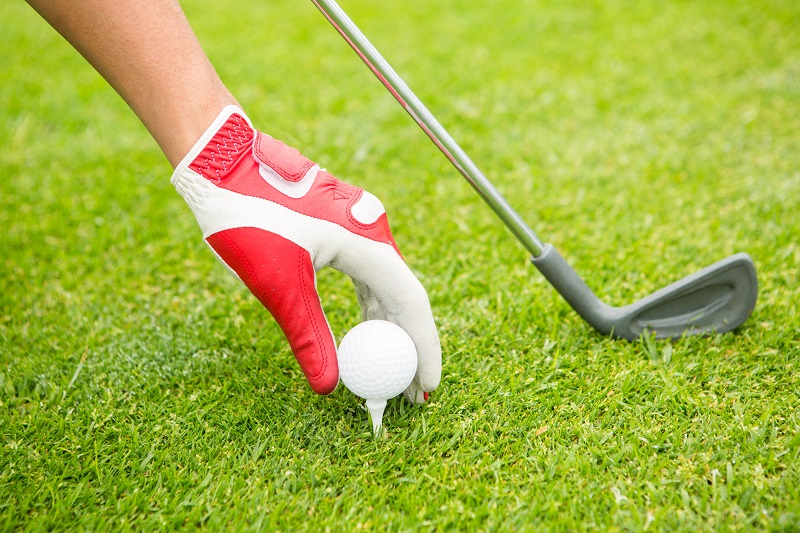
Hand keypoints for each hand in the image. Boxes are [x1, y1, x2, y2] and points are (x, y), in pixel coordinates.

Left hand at [171, 106, 440, 401]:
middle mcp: (372, 231)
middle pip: (404, 295)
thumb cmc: (248, 217)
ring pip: (387, 283)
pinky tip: (365, 325)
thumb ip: (309, 336)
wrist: (222, 163)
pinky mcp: (341, 223)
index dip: (423, 348)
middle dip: (409, 345)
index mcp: (367, 243)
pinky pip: (368, 271)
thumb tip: (329, 386)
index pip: (411, 304)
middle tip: (409, 389)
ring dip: (389, 326)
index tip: (426, 388)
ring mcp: (358, 224)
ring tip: (390, 364)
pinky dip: (370, 303)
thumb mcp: (279, 285)